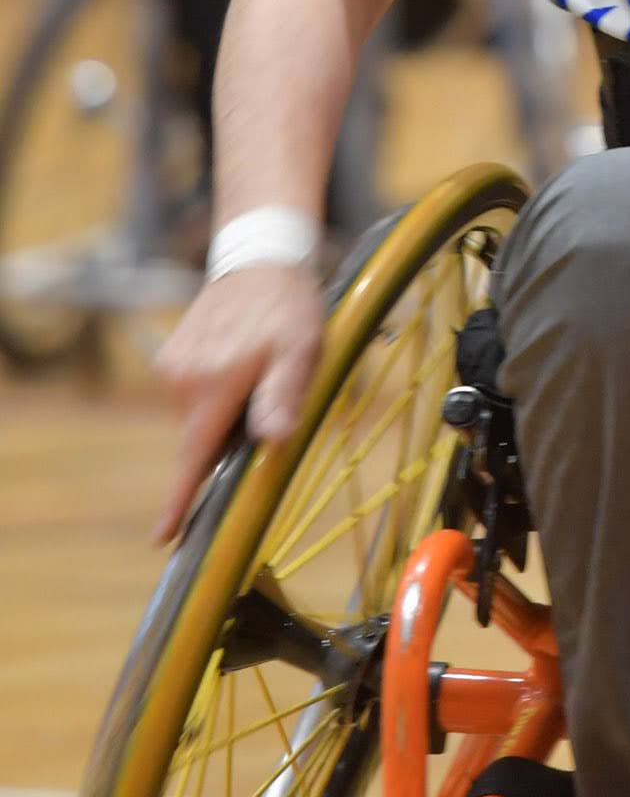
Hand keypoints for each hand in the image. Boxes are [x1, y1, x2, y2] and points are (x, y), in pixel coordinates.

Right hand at [154, 264, 325, 543]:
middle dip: (228, 439)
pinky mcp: (170, 355)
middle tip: (266, 402)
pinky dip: (214, 393)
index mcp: (213, 386)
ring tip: (257, 372)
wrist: (260, 258)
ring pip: (199, 416)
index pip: (194, 457)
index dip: (180, 501)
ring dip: (224, 412)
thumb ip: (283, 396)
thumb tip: (273, 441)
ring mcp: (172, 366)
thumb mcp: (300, 351)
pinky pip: (193, 393)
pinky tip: (239, 363)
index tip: (161, 538)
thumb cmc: (288, 308)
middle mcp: (182, 380)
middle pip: (203, 437)